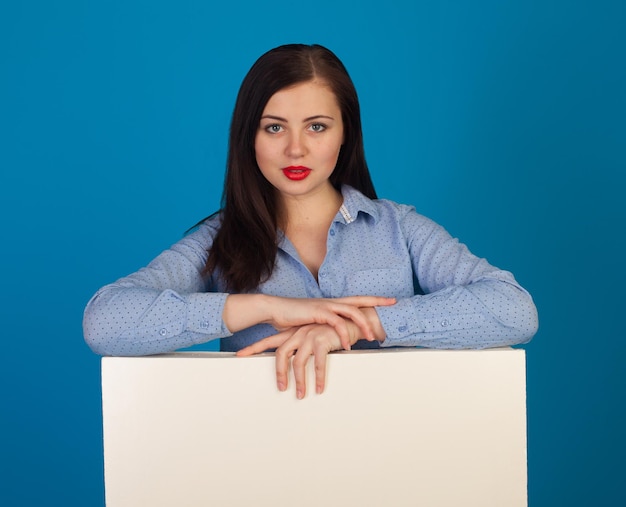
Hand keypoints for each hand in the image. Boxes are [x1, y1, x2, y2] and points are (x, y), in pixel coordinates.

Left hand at [237, 317, 365, 398]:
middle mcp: (299, 333)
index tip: (240, 355)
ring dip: (300, 381)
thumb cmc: (334, 330)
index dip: (254, 348)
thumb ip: (304, 348)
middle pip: (281, 354)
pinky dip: (318, 378)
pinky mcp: (323, 340)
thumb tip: (296, 365)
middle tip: (281, 388)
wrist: (353, 318)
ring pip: (298, 363)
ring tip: (302, 394)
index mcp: (294, 332)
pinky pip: (318, 364)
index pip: (269, 341)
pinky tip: (319, 387)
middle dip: (279, 373)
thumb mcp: (315, 337)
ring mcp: (310, 336)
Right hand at [264, 295, 393, 350]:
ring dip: (363, 324)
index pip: (357, 299)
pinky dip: (344, 334)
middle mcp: (331, 302)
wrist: (275, 310)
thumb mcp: (313, 322)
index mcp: (332, 304)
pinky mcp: (317, 312)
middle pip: (360, 300)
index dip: (374, 298)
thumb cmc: (292, 318)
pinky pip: (336, 323)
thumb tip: (335, 336)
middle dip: (377, 301)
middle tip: (393, 304)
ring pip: (351, 311)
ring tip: (372, 337)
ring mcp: (325, 306)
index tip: (390, 299)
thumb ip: (326, 327)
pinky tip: (348, 344)